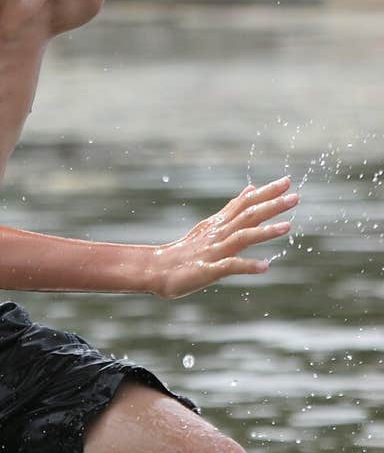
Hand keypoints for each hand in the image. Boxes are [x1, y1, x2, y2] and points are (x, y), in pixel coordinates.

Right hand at [153, 176, 297, 298]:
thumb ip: (233, 209)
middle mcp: (218, 234)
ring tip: (287, 227)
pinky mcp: (208, 271)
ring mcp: (213, 251)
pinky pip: (229, 266)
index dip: (266, 193)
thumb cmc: (187, 250)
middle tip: (295, 197)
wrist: (157, 269)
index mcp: (219, 223)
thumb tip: (252, 189)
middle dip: (272, 206)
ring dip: (264, 232)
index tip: (287, 182)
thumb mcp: (211, 226)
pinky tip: (265, 267)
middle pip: (247, 216)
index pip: (245, 203)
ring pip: (241, 237)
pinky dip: (247, 265)